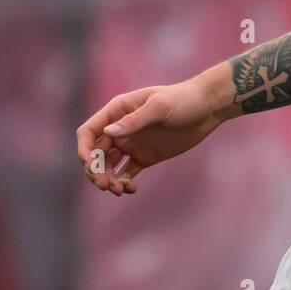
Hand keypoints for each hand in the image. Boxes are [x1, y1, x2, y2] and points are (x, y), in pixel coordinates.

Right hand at [75, 77, 223, 196]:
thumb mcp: (160, 107)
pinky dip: (124, 183)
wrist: (207, 108)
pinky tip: (131, 188)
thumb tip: (108, 132)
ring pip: (109, 166)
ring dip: (108, 179)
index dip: (83, 148)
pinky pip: (126, 173)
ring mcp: (131, 143)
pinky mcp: (144, 157)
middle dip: (95, 171)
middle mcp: (120, 128)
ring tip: (119, 190)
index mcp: (118, 111)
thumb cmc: (183, 100)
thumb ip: (135, 120)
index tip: (89, 164)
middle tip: (106, 185)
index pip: (89, 131)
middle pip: (96, 153)